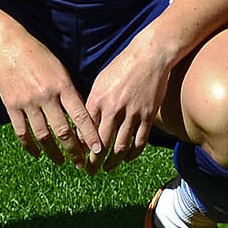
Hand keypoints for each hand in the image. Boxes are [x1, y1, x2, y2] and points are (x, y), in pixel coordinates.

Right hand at [0, 29, 98, 165]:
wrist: (8, 45)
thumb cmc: (39, 55)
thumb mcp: (61, 69)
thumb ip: (70, 92)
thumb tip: (82, 115)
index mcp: (63, 86)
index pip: (80, 116)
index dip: (90, 135)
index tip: (98, 150)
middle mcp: (46, 96)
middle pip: (62, 131)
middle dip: (74, 151)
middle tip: (82, 164)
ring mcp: (27, 103)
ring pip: (42, 136)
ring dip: (53, 152)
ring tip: (61, 162)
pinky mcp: (11, 106)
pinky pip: (21, 132)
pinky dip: (30, 147)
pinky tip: (37, 154)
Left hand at [78, 21, 179, 166]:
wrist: (150, 56)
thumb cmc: (122, 66)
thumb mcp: (101, 81)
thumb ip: (93, 102)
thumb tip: (84, 122)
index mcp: (98, 99)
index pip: (85, 130)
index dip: (81, 146)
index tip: (78, 156)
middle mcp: (113, 108)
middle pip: (101, 143)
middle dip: (93, 161)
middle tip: (89, 171)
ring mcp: (132, 113)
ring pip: (121, 146)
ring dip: (113, 162)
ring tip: (107, 169)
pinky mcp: (147, 115)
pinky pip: (140, 140)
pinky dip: (133, 153)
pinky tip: (127, 159)